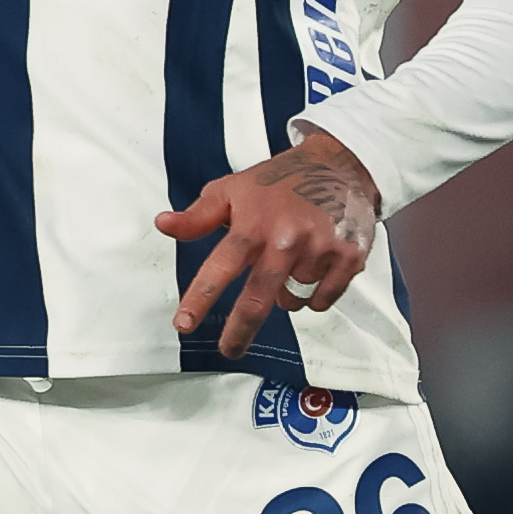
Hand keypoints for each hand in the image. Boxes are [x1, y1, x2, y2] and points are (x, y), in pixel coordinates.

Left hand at [155, 129, 380, 360]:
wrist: (340, 164)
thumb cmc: (279, 181)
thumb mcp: (233, 190)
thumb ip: (198, 216)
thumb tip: (163, 224)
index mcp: (253, 224)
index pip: (221, 266)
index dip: (200, 297)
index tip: (184, 324)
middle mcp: (286, 239)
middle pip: (258, 299)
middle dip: (239, 331)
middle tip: (229, 349)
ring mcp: (320, 249)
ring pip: (292, 300)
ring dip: (285, 295)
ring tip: (289, 263)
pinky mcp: (349, 257)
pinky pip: (322, 299)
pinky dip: (314, 294)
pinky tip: (313, 267)